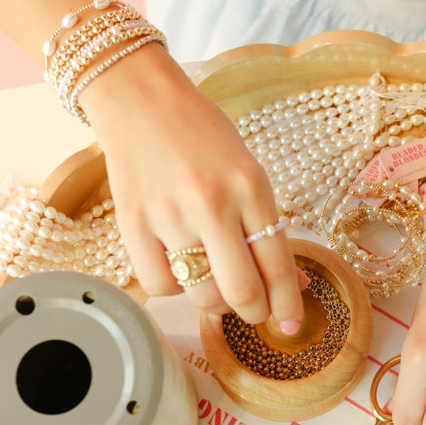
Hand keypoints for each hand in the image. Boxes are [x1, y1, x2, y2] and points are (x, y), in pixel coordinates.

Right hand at [79, 44, 306, 329]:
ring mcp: (170, 215)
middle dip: (255, 313)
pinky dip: (175, 288)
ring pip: (201, 295)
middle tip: (255, 310)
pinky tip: (180, 265)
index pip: (277, 264)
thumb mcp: (248, 172)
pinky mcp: (132, 224)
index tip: (291, 325)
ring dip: (216, 302)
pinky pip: (160, 286)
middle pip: (241, 292)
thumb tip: (293, 283)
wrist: (140, 99)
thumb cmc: (202, 135)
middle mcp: (213, 203)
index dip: (288, 304)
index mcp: (251, 187)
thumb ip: (267, 226)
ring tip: (216, 280)